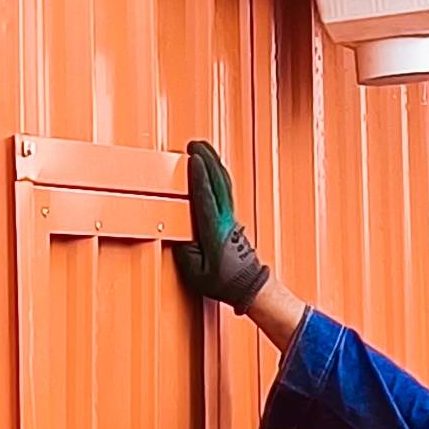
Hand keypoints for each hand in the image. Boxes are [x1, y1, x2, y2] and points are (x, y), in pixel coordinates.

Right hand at [174, 140, 271, 308]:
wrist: (249, 285)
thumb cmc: (223, 281)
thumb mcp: (195, 273)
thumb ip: (184, 251)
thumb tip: (179, 233)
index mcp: (215, 231)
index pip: (206, 198)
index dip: (199, 177)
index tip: (192, 159)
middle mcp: (225, 219)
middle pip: (218, 181)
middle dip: (207, 159)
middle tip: (194, 143)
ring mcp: (230, 216)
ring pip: (224, 182)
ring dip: (213, 162)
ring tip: (202, 147)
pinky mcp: (231, 217)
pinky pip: (224, 189)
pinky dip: (217, 173)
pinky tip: (211, 167)